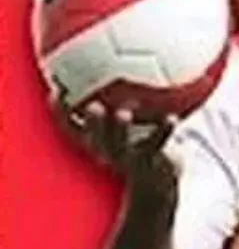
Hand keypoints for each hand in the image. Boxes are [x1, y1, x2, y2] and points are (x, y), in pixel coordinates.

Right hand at [51, 97, 180, 204]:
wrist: (156, 185)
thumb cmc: (137, 147)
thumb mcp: (123, 129)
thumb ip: (118, 101)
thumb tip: (114, 62)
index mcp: (96, 143)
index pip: (72, 128)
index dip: (61, 113)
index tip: (56, 91)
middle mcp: (109, 151)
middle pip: (94, 138)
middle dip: (92, 123)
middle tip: (92, 106)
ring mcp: (130, 158)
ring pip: (121, 144)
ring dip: (120, 129)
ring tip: (122, 113)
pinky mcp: (153, 160)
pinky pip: (159, 144)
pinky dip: (164, 130)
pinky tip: (172, 118)